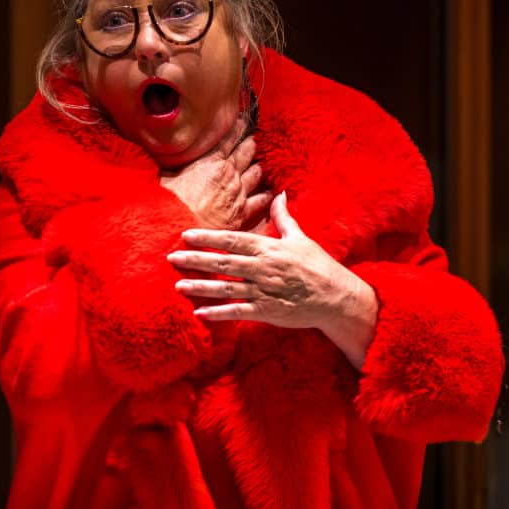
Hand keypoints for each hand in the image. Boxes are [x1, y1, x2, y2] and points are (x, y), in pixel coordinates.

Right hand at [159, 116, 270, 230]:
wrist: (179, 225)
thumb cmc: (170, 201)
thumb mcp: (168, 173)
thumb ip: (177, 162)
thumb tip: (170, 153)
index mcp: (212, 160)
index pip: (231, 138)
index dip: (240, 128)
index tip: (246, 121)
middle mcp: (229, 173)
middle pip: (248, 152)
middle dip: (254, 144)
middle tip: (258, 139)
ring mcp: (238, 191)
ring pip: (257, 173)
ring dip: (262, 166)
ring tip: (267, 162)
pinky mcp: (242, 211)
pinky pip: (261, 200)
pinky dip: (268, 194)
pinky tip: (273, 191)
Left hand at [166, 192, 377, 368]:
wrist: (336, 297)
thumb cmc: (318, 266)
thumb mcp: (301, 238)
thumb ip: (283, 218)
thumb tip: (279, 194)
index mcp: (269, 248)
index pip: (233, 240)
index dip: (208, 237)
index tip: (186, 235)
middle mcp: (263, 268)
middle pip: (223, 262)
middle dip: (196, 260)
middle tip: (171, 258)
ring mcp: (264, 291)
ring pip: (226, 288)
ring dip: (201, 287)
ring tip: (178, 285)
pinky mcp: (267, 312)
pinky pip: (238, 312)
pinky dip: (218, 314)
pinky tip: (199, 313)